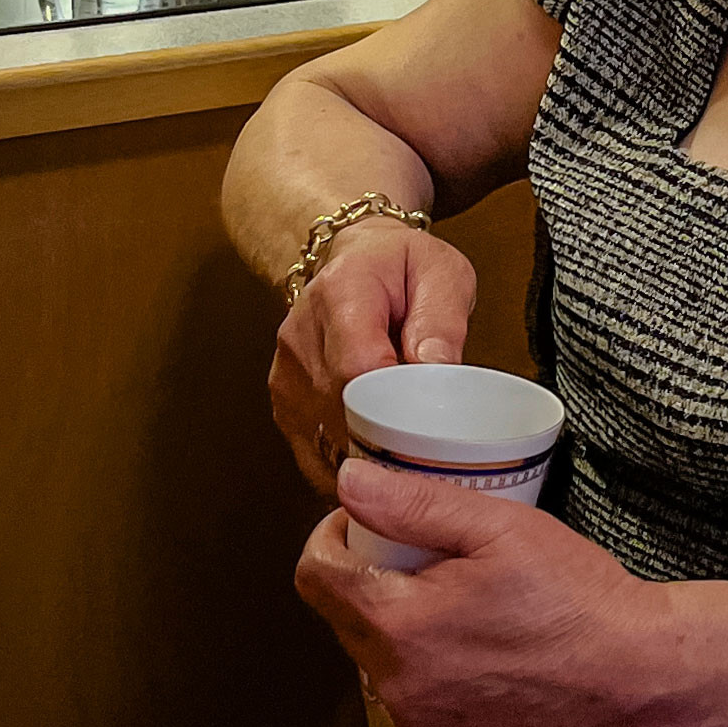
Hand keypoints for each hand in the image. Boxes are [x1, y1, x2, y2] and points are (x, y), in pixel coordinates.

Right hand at [269, 226, 477, 494]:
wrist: (357, 261)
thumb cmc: (401, 268)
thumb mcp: (441, 274)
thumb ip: (442, 321)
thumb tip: (436, 370)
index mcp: (342, 292)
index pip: (358, 365)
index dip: (396, 403)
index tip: (428, 421)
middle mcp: (302, 336)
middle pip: (342, 411)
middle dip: (391, 436)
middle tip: (431, 443)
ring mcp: (289, 375)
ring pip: (329, 442)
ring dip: (372, 454)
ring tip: (406, 442)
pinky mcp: (285, 407)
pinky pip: (317, 456)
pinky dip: (352, 466)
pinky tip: (378, 458)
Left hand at [296, 459, 695, 726]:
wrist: (633, 674)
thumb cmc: (575, 599)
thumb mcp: (498, 527)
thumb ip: (412, 503)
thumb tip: (348, 482)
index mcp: (398, 625)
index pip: (316, 577)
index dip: (331, 537)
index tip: (363, 521)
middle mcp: (396, 685)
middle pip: (344, 618)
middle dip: (369, 579)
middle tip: (425, 555)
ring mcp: (418, 723)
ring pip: (375, 660)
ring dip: (396, 628)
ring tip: (454, 601)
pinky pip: (408, 698)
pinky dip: (424, 670)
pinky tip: (472, 648)